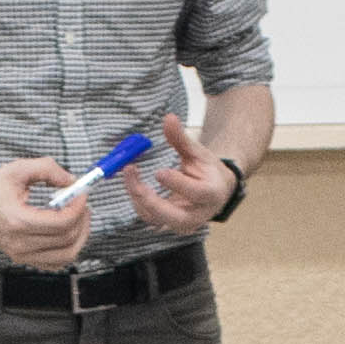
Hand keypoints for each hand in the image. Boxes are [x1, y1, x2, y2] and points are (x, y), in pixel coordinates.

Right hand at [0, 158, 90, 265]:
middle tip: (82, 204)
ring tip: (78, 217)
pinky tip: (66, 231)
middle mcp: (19, 243)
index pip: (62, 223)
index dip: (78, 208)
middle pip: (68, 240)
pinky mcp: (23, 258)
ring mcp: (21, 255)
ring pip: (66, 256)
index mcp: (18, 221)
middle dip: (82, 220)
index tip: (81, 194)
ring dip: (79, 236)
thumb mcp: (18, 169)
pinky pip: (56, 262)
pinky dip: (68, 248)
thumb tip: (72, 180)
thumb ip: (48, 169)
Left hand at [127, 109, 236, 236]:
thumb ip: (182, 138)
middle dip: (150, 199)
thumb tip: (169, 118)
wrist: (214, 192)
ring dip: (138, 198)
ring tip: (129, 172)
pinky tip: (132, 182)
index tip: (158, 172)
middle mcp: (198, 215)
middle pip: (174, 217)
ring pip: (157, 219)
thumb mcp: (198, 152)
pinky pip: (149, 218)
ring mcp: (182, 224)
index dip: (177, 184)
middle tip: (134, 177)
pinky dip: (138, 202)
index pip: (196, 192)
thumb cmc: (207, 170)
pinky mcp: (169, 225)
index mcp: (212, 194)